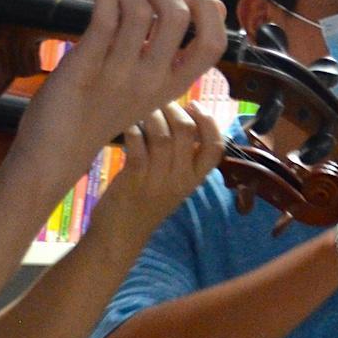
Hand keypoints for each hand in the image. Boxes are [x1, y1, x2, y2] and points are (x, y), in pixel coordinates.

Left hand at [14, 0, 229, 184]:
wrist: (57, 150)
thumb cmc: (101, 110)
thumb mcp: (149, 84)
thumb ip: (173, 51)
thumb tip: (209, 3)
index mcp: (173, 86)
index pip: (213, 43)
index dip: (207, 11)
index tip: (187, 1)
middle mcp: (152, 80)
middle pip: (177, 17)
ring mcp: (119, 73)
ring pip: (138, 10)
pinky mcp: (86, 64)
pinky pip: (104, 14)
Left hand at [94, 102, 224, 240]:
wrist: (121, 234)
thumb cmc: (146, 202)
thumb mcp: (174, 182)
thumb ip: (182, 157)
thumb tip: (183, 117)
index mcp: (194, 179)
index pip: (216, 147)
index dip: (209, 122)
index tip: (195, 106)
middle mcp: (181, 179)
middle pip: (186, 133)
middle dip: (173, 109)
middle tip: (160, 103)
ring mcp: (158, 180)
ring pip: (162, 136)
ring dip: (151, 115)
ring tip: (143, 109)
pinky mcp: (134, 179)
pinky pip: (137, 145)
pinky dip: (133, 130)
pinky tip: (127, 126)